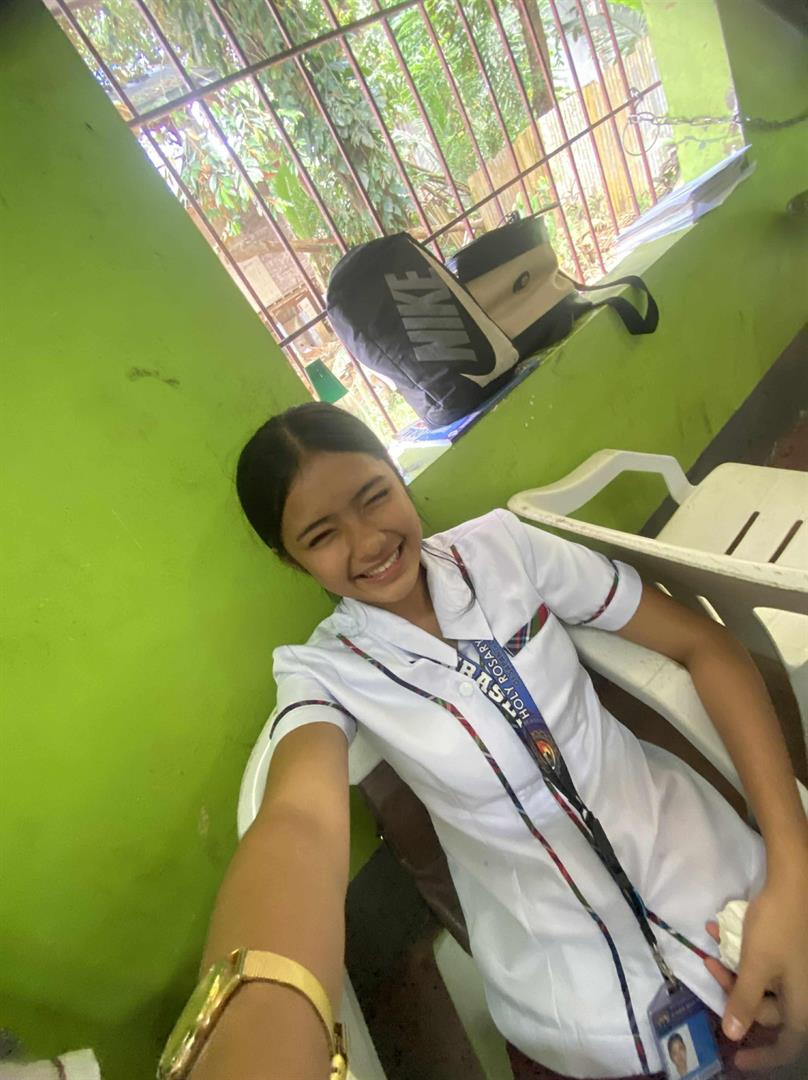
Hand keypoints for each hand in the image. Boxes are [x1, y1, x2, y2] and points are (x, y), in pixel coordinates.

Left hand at [704, 867, 807, 1070]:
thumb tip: (733, 1035)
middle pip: (767, 1010)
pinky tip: (719, 932)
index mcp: (801, 1004)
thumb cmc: (777, 927)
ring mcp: (797, 972)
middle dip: (735, 993)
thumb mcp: (756, 965)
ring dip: (734, 970)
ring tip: (712, 949)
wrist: (793, 883)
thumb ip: (744, 1001)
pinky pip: (765, 965)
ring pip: (762, 985)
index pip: (786, 1044)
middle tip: (711, 969)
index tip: (736, 1060)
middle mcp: (801, 992)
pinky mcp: (790, 954)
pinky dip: (743, 955)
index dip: (763, 1056)